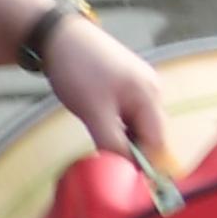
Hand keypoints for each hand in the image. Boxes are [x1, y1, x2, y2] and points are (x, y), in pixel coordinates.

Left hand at [42, 14, 167, 162]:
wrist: (60, 36)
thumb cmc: (78, 72)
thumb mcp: (93, 112)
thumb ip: (112, 141)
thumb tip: (126, 167)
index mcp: (150, 96)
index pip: (157, 140)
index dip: (145, 163)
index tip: (129, 181)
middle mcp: (153, 88)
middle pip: (151, 131)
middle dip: (133, 148)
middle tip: (108, 159)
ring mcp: (142, 81)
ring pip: (139, 120)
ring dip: (123, 134)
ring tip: (99, 135)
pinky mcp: (128, 79)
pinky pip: (130, 109)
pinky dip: (119, 121)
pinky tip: (99, 120)